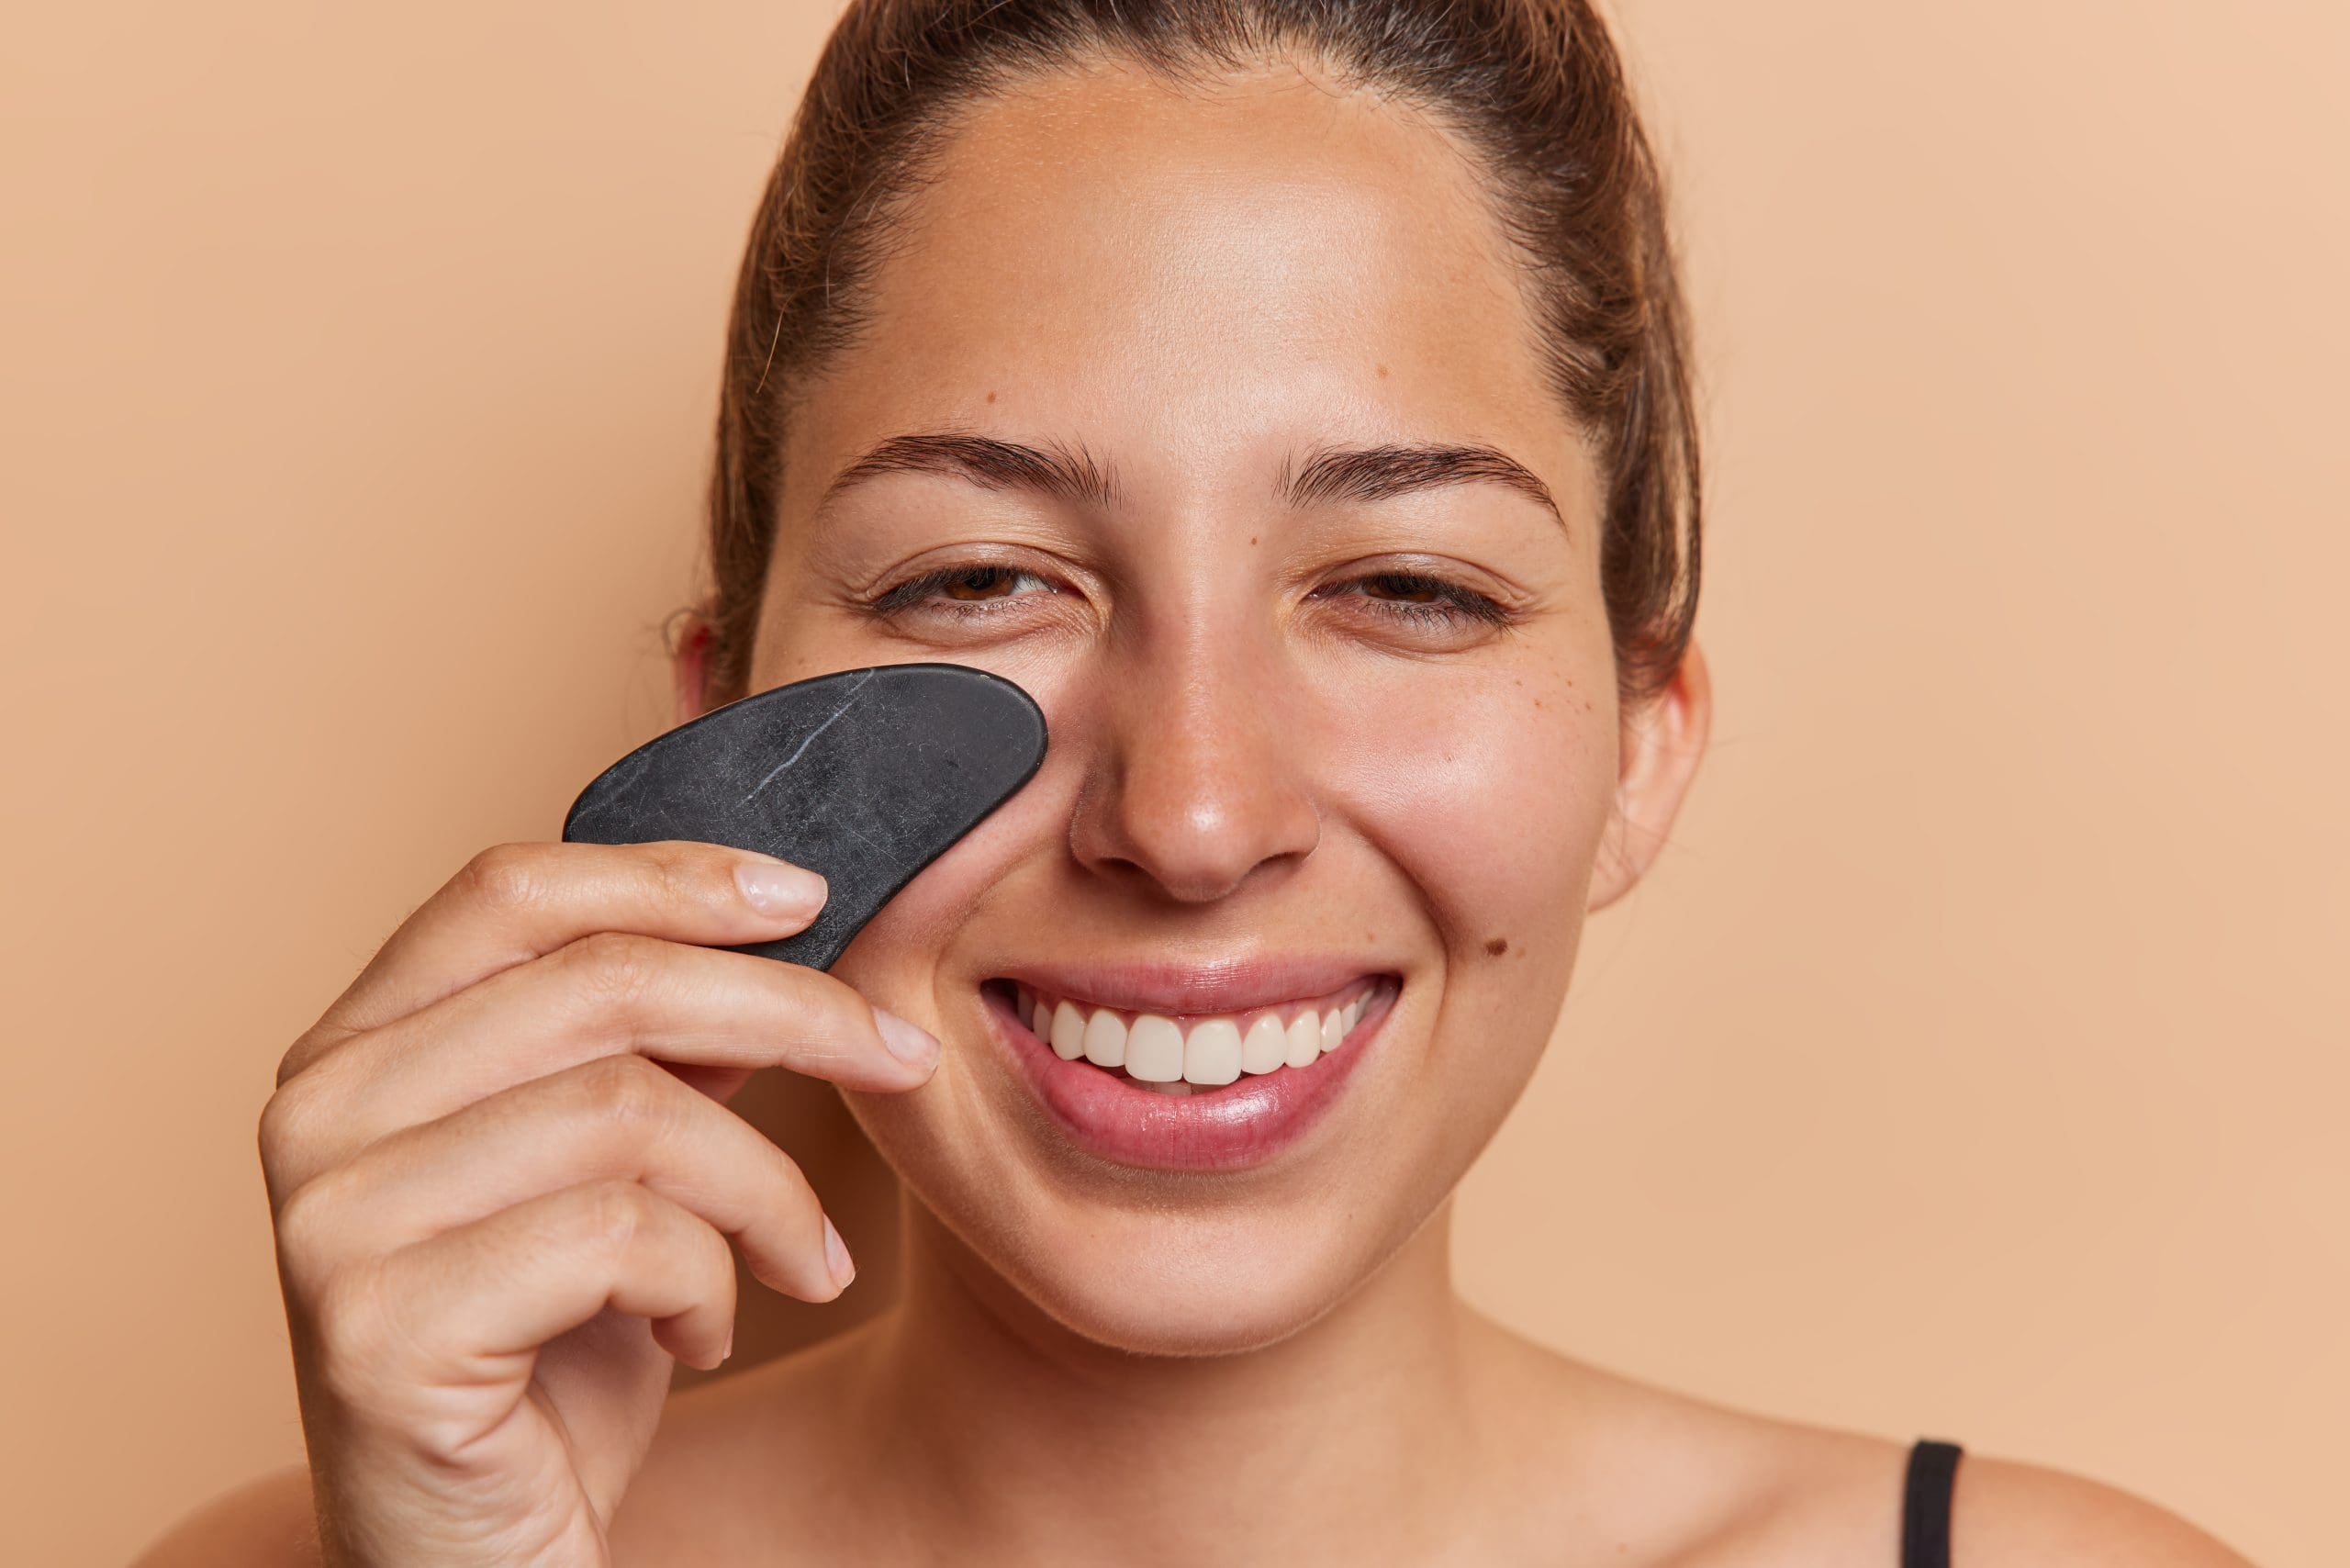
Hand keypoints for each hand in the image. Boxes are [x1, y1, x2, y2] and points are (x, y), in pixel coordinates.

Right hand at [257, 840, 938, 1566]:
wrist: (480, 1560)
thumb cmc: (553, 1363)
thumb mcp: (612, 1176)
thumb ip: (651, 1052)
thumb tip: (771, 931)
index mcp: (358, 1047)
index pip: (510, 891)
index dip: (672, 876)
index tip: (811, 897)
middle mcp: (316, 1111)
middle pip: (601, 984)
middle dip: (791, 1012)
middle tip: (903, 1060)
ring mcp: (331, 1220)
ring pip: (633, 1113)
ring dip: (768, 1188)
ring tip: (803, 1262)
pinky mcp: (378, 1329)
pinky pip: (621, 1237)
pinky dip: (712, 1284)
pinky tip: (705, 1339)